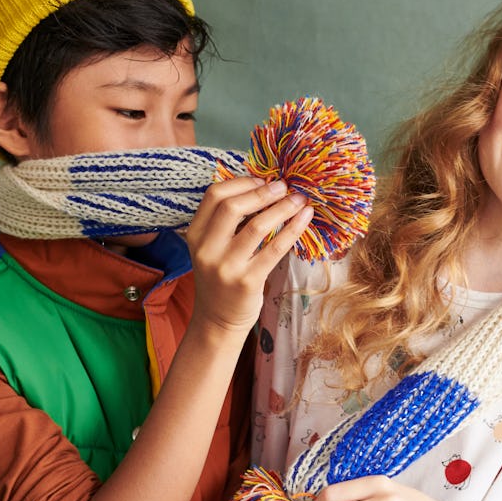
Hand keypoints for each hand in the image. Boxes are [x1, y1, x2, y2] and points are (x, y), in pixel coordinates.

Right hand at [186, 177, 311, 338]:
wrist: (218, 320)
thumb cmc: (222, 277)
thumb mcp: (213, 247)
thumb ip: (227, 221)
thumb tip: (264, 186)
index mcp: (196, 235)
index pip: (214, 195)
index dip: (242, 182)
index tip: (263, 179)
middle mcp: (207, 250)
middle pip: (232, 206)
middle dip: (263, 191)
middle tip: (284, 186)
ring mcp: (226, 267)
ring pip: (258, 226)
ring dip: (283, 207)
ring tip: (299, 199)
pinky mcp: (248, 281)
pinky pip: (275, 249)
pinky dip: (293, 228)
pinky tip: (305, 217)